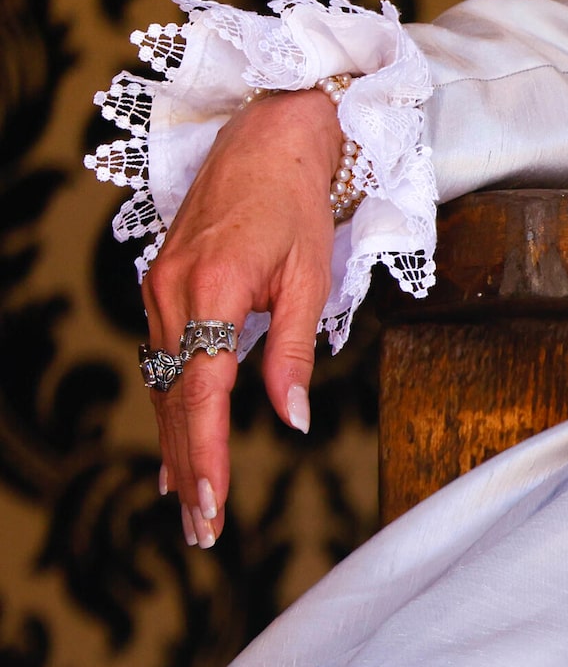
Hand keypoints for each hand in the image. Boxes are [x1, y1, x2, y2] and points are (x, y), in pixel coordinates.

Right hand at [139, 88, 339, 547]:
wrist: (267, 134)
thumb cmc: (299, 202)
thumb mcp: (310, 278)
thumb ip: (293, 351)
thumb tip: (291, 418)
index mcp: (209, 293)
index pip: (203, 396)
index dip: (207, 457)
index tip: (210, 507)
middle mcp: (171, 294)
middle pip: (175, 401)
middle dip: (188, 469)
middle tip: (201, 532)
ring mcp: (159, 288)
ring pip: (165, 384)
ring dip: (178, 445)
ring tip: (190, 505)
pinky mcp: (164, 284)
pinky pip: (165, 359)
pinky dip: (174, 405)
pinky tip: (181, 443)